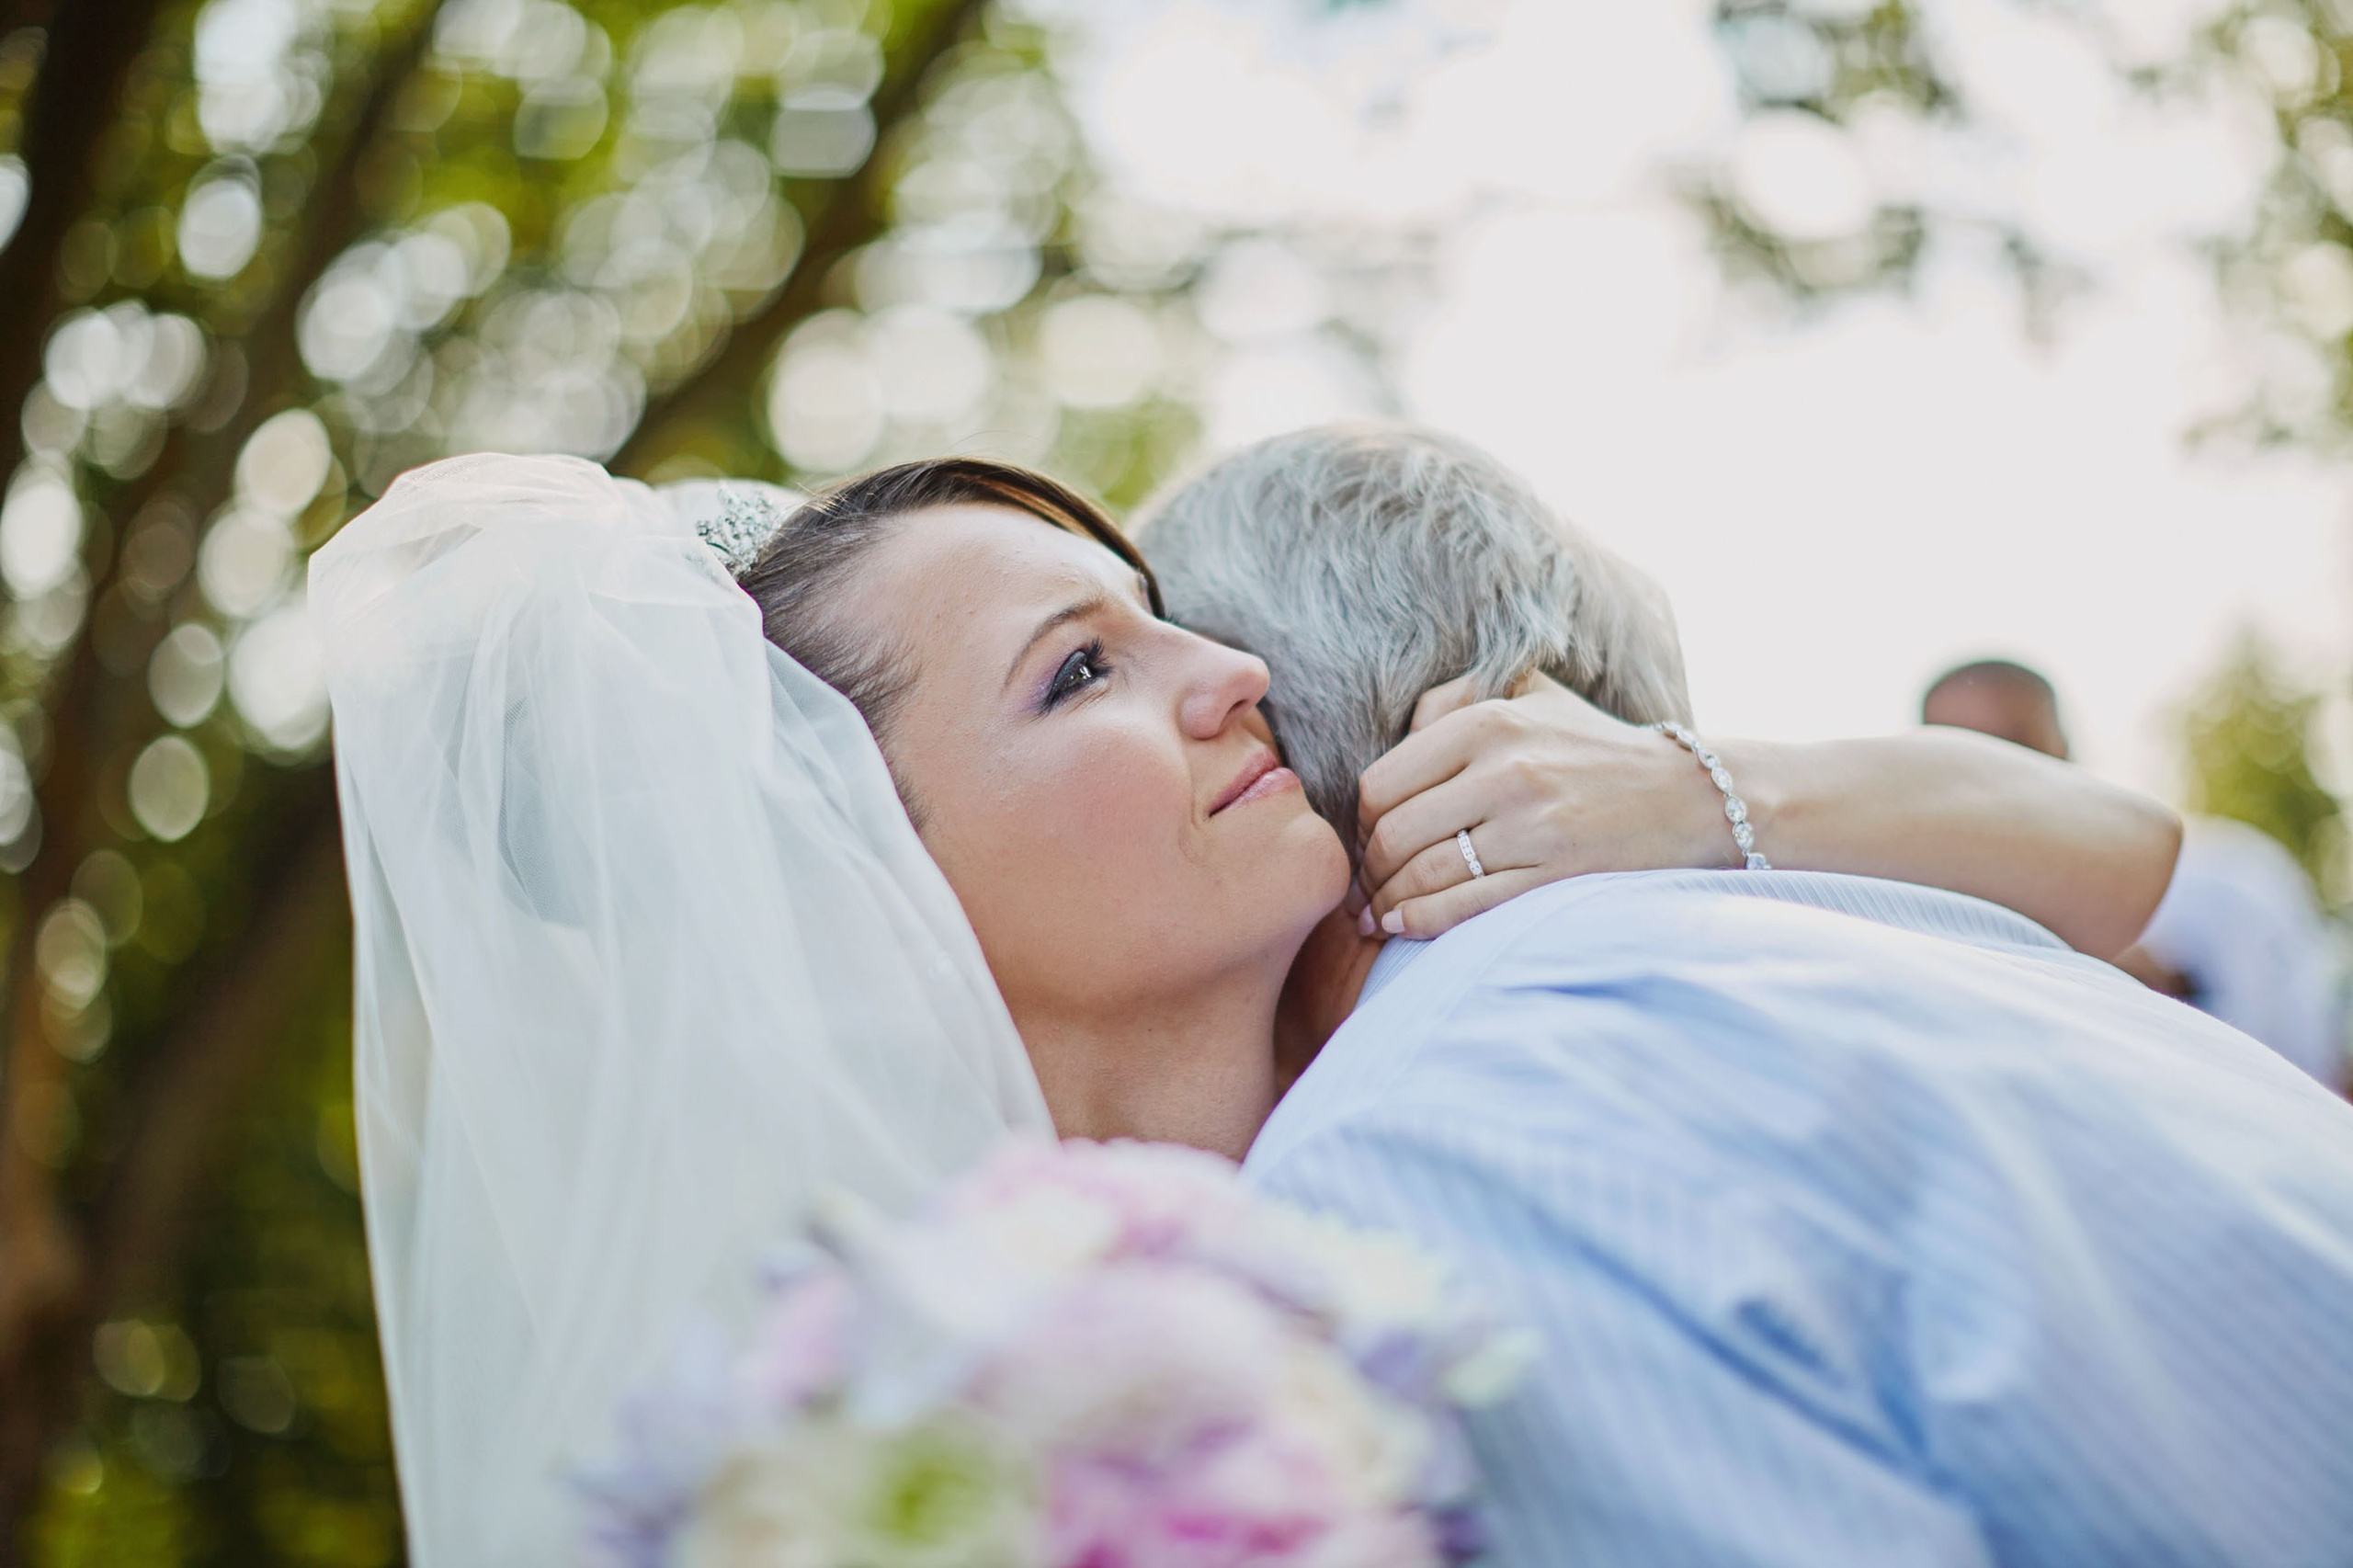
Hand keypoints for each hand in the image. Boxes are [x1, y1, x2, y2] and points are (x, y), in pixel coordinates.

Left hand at [1354, 672, 1728, 939]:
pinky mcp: (1557, 873)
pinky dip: (1420, 922)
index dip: (1361, 822)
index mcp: (1488, 720)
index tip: (1367, 841)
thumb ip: (1458, 700)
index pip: (1382, 782)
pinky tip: (1402, 928)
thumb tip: (1399, 730)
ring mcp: (1533, 825)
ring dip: (1388, 903)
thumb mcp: (1531, 697)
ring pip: (1424, 874)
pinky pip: (1465, 906)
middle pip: (1394, 833)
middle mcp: (1506, 769)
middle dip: (1369, 870)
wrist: (1689, 796)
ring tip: (1377, 915)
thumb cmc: (1594, 748)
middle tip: (1364, 889)